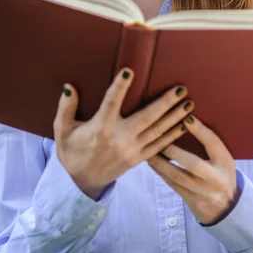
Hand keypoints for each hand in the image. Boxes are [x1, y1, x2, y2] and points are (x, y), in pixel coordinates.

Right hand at [54, 68, 193, 199]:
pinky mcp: (139, 159)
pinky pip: (159, 146)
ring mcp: (132, 150)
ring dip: (175, 117)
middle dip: (165, 103)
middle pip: (146, 118)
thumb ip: (65, 108)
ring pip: (157, 131)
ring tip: (190, 104)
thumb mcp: (62, 131)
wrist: (83, 182)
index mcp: (100, 128)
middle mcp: (119, 138)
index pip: (111, 103)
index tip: (129, 70)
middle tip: (181, 89)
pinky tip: (185, 125)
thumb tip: (69, 87)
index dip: (120, 87)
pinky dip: (173, 136)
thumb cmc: (72, 151)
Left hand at [148, 115, 239, 225]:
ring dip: (160, 163)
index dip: (200, 130)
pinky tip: (152, 163)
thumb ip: (210, 143)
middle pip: (193, 163)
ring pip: (178, 176)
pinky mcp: (192, 201)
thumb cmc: (221, 173)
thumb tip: (188, 119)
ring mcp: (203, 192)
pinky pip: (173, 185)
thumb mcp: (223, 158)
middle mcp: (216, 178)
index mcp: (225, 162)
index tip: (185, 117)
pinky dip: (161, 173)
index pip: (213, 143)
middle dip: (173, 151)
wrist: (228, 207)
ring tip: (148, 150)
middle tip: (158, 138)